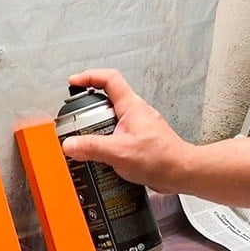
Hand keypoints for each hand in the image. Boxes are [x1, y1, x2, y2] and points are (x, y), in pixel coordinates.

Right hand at [61, 69, 192, 193]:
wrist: (180, 173)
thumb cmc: (160, 158)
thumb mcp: (119, 151)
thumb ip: (92, 147)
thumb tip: (70, 144)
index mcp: (131, 106)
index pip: (109, 79)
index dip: (89, 77)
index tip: (74, 82)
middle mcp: (134, 113)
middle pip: (105, 102)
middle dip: (87, 112)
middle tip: (75, 124)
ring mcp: (136, 127)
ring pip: (109, 122)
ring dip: (95, 132)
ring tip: (86, 146)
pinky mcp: (136, 142)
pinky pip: (115, 138)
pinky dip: (104, 146)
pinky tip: (100, 160)